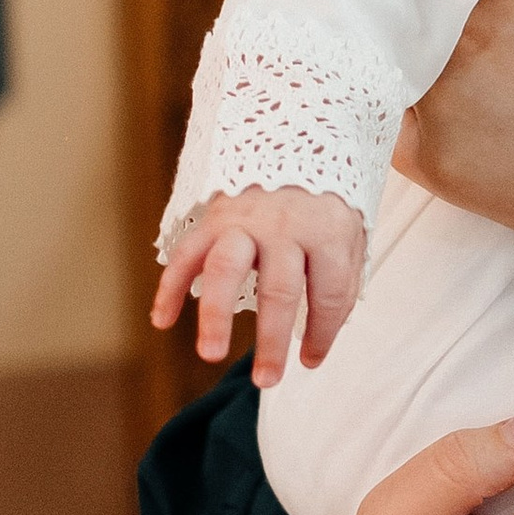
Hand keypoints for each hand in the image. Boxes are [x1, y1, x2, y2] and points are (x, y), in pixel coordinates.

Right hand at [150, 186, 364, 385]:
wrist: (300, 133)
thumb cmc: (328, 197)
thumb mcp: (351, 229)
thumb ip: (342, 278)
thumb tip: (322, 336)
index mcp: (328, 229)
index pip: (328, 294)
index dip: (322, 333)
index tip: (310, 360)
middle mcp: (286, 225)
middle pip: (279, 290)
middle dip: (272, 340)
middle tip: (268, 381)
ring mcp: (246, 219)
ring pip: (227, 270)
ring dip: (216, 315)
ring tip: (210, 354)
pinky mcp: (215, 214)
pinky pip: (187, 252)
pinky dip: (171, 286)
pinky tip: (162, 321)